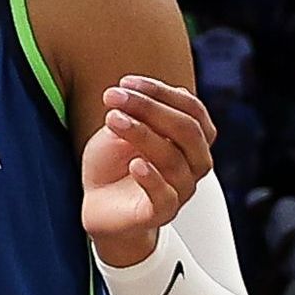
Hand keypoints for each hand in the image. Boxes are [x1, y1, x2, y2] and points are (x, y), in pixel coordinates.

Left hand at [81, 74, 216, 269]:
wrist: (99, 206)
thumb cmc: (113, 164)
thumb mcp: (118, 133)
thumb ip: (133, 116)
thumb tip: (138, 93)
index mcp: (192, 138)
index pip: (191, 109)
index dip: (161, 92)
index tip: (125, 82)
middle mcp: (194, 162)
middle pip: (187, 130)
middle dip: (150, 108)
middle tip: (113, 96)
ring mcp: (182, 188)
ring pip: (174, 159)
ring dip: (143, 135)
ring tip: (112, 119)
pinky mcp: (162, 212)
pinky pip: (165, 195)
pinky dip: (151, 178)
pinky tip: (135, 164)